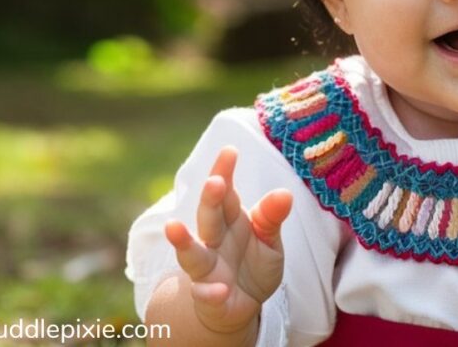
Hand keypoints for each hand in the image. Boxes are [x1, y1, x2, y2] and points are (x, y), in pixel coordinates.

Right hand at [164, 146, 292, 335]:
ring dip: (182, 242)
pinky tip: (220, 290)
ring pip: (193, 254)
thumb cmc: (253, 265)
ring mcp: (208, 268)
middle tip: (215, 181)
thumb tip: (285, 193)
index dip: (224, 172)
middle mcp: (214, 240)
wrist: (241, 306)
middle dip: (210, 199)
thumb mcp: (269, 240)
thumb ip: (272, 218)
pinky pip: (206, 294)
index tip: (230, 150)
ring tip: (172, 227)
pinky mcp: (209, 296)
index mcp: (231, 220)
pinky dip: (210, 292)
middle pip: (209, 216)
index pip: (226, 193)